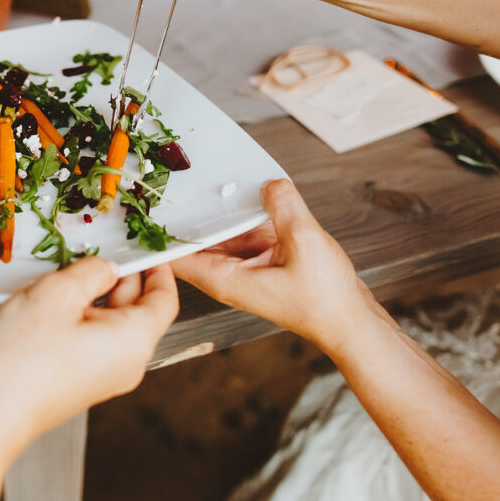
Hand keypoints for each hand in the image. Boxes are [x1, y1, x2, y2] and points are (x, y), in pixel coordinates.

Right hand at [0, 259, 178, 447]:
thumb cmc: (22, 361)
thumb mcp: (58, 293)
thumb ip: (92, 271)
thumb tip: (106, 267)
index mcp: (134, 340)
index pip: (166, 299)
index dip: (158, 269)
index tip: (146, 249)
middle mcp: (127, 364)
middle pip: (137, 309)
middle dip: (117, 279)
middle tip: (90, 254)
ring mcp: (104, 377)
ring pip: (110, 324)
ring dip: (91, 297)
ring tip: (59, 281)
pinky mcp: (81, 382)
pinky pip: (91, 341)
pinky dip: (78, 319)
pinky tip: (49, 308)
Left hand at [169, 180, 378, 352]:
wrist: (350, 322)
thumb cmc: (324, 300)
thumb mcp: (303, 242)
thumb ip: (283, 207)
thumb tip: (270, 183)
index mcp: (225, 279)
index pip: (177, 256)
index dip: (161, 233)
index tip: (148, 206)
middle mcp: (230, 275)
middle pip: (199, 240)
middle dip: (191, 213)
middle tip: (178, 179)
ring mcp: (248, 269)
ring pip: (225, 233)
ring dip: (225, 211)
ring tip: (215, 178)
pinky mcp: (266, 263)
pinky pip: (248, 233)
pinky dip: (250, 216)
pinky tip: (255, 193)